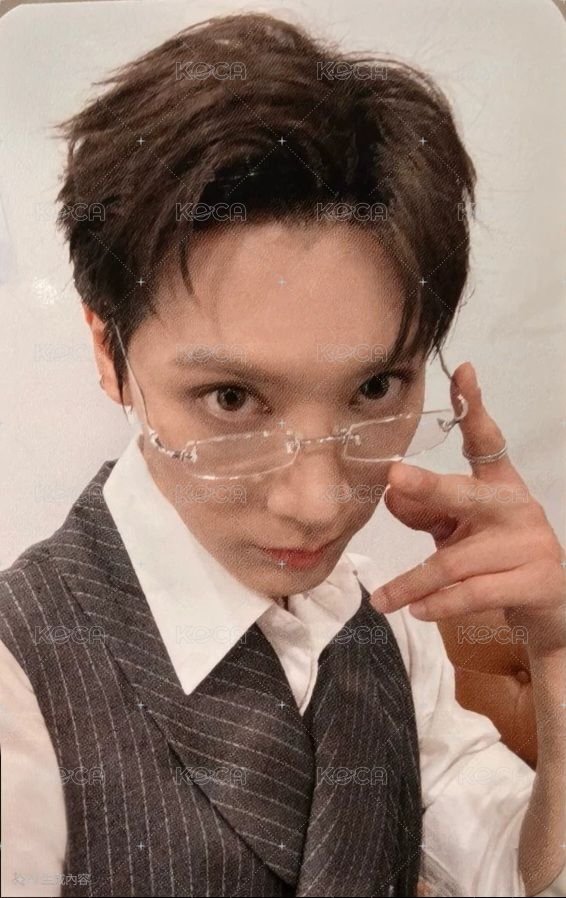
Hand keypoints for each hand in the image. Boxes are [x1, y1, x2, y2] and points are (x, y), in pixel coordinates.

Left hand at [370, 362, 565, 655]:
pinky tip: (419, 610)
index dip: (474, 407)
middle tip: (394, 476)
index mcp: (500, 485)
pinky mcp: (537, 582)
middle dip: (429, 486)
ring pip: (457, 561)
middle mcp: (517, 507)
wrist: (551, 609)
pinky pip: (476, 592)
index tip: (462, 370)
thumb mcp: (459, 532)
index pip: (487, 441)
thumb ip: (426, 511)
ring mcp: (530, 544)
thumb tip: (391, 493)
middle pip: (467, 494)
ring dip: (414, 583)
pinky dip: (442, 604)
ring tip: (384, 599)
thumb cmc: (495, 562)